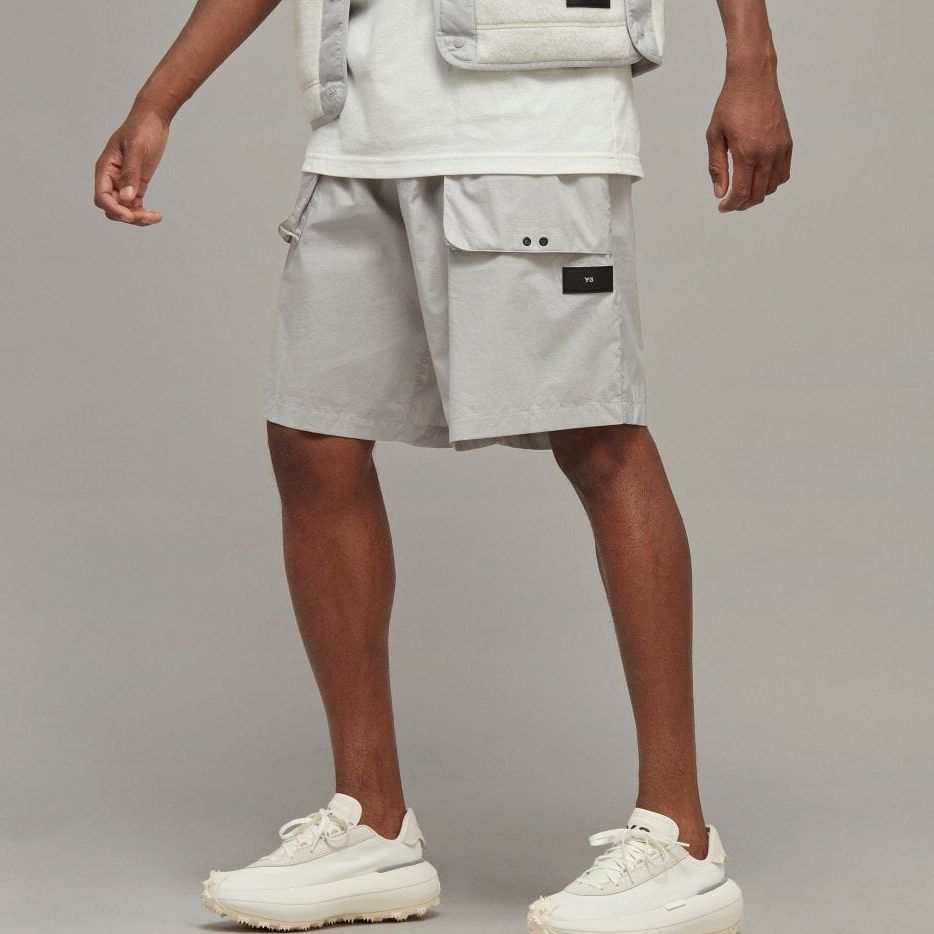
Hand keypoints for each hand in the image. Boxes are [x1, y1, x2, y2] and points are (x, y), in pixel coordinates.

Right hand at [94, 108, 169, 225]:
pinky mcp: (136, 185)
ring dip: (137, 217)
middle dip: (126, 216)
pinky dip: (143, 213)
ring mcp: (124, 182)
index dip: (113, 209)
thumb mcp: (136, 149)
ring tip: (155, 216)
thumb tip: (126, 197)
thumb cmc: (142, 128)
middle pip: (112, 207)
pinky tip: (157, 215)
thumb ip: (130, 173)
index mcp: (105, 168)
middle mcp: (111, 178)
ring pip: (124, 209)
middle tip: (148, 215)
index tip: (130, 215)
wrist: (153, 119)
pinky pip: (135, 205)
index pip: (102, 196)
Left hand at [707, 70, 791, 212]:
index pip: (742, 192)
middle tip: (730, 203)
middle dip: (742, 204)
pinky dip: (771, 182)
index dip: (731, 204)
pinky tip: (759, 179)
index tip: (722, 207)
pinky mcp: (787, 143)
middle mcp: (767, 153)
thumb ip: (717, 167)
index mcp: (747, 152)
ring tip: (743, 192)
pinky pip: (783, 174)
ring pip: (772, 187)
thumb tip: (720, 192)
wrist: (753, 78)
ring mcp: (780, 148)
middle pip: (758, 194)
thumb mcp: (715, 136)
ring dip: (757, 194)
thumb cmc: (731, 104)